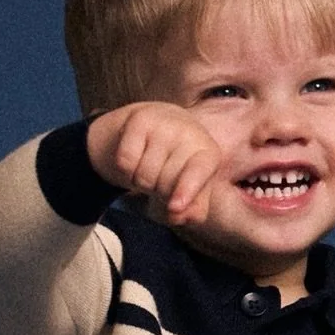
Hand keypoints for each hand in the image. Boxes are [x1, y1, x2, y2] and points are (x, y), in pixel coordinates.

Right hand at [87, 103, 220, 226]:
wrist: (160, 125)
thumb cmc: (180, 166)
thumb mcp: (193, 190)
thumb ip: (192, 210)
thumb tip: (178, 215)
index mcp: (209, 154)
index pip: (197, 173)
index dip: (186, 191)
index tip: (175, 206)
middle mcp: (189, 134)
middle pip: (164, 184)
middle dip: (159, 194)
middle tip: (161, 185)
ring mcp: (164, 124)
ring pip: (143, 176)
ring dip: (141, 184)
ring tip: (150, 170)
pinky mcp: (139, 119)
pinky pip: (126, 163)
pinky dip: (126, 171)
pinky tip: (136, 159)